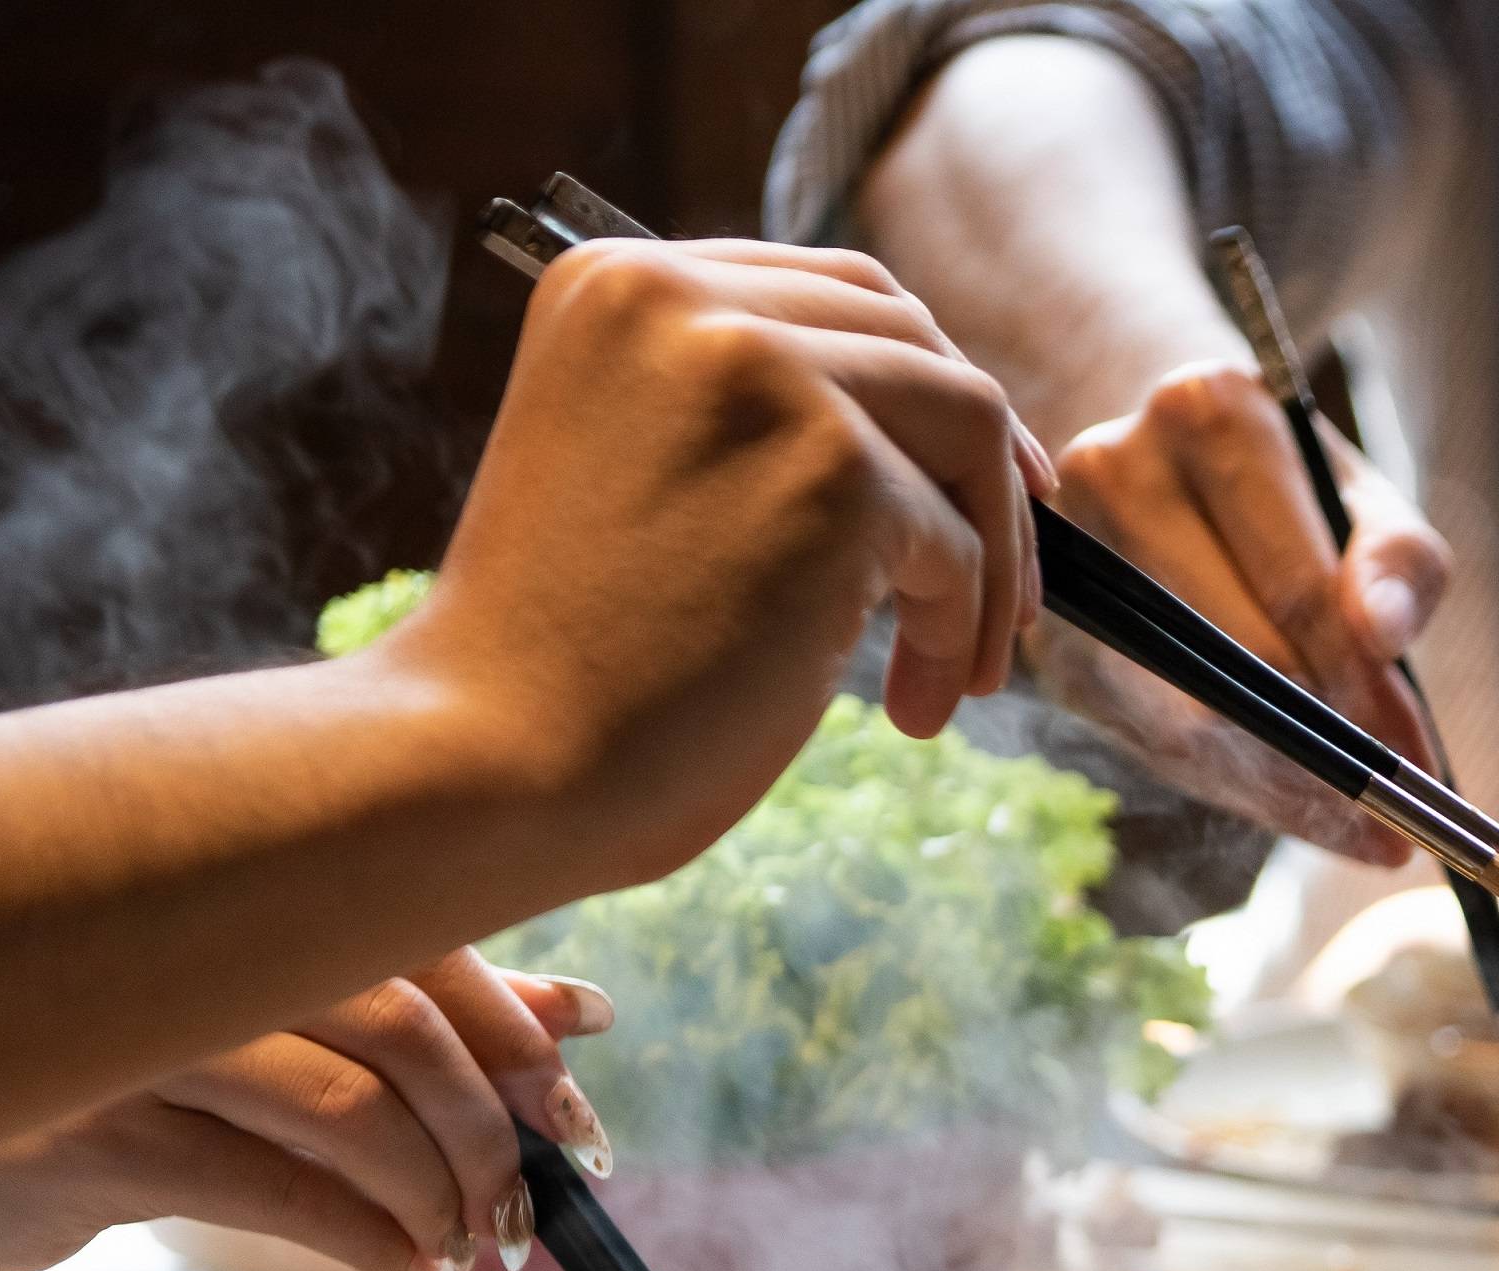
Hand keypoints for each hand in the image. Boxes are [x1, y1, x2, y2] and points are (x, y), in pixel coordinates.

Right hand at [0, 957, 612, 1270]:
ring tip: (466, 1247)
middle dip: (492, 1131)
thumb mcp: (270, 1021)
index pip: (424, 949)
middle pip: (404, 1028)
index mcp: (250, 906)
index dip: (520, 1037)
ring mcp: (142, 1042)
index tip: (577, 1114)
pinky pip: (277, 1190)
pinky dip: (369, 1239)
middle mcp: (198, 956)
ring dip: (438, 1196)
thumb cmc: (132, 1062)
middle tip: (526, 1205)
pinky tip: (403, 1265)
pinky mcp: (100, 1138)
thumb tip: (583, 1013)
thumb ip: (422, 1005)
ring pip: (350, 1112)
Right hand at [388, 237, 1049, 898]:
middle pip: (921, 345)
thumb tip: (937, 423)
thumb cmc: (566, 660)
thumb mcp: (644, 474)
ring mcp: (765, 375)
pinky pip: (960, 546)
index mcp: (621, 282)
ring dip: (991, 562)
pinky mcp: (834, 471)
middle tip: (1006, 594)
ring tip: (961, 670)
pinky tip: (918, 709)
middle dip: (985, 470)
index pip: (838, 293)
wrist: (492, 760)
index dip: (933, 382)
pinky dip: (960, 635)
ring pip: (969, 429)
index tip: (985, 480)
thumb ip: (745, 413)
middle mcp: (687, 297)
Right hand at [1030, 361, 1449, 860]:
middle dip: (1329, 742)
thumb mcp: (1362, 499)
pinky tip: (1290, 806)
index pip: (1297, 585)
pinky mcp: (1049, 633)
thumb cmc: (1286, 489)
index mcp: (1208, 413)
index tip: (1418, 766)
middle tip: (1399, 809)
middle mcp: (1116, 466)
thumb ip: (1398, 560)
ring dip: (1282, 781)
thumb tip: (1383, 637)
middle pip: (1238, 652)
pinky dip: (1230, 783)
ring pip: (1187, 711)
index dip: (1363, 688)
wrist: (1167, 460)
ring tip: (1357, 823)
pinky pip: (1147, 738)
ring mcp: (1066, 554)